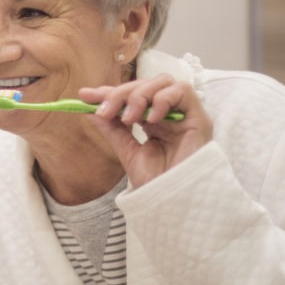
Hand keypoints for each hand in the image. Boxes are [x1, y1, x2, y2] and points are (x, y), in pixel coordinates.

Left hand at [79, 73, 212, 187]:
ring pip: (163, 82)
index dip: (109, 93)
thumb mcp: (127, 152)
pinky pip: (183, 91)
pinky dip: (162, 99)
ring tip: (129, 119)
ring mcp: (185, 115)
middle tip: (104, 111)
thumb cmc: (156, 182)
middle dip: (120, 93)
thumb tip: (91, 109)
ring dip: (140, 95)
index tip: (85, 96)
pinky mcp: (200, 118)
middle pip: (146, 85)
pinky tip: (151, 120)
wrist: (174, 202)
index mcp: (154, 121)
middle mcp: (171, 114)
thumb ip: (113, 129)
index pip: (132, 96)